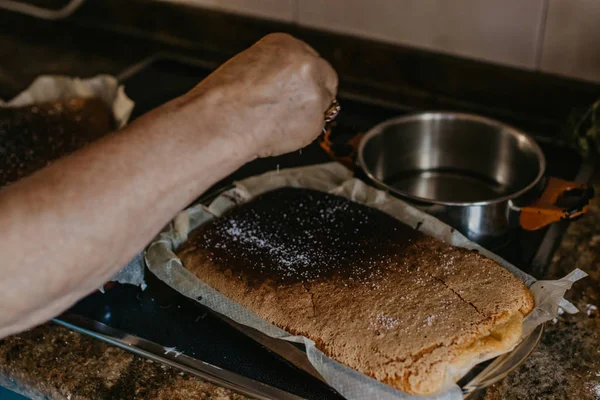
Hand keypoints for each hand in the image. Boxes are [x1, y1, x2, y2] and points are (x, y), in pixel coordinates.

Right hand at [185, 33, 337, 157]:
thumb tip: (289, 85)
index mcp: (288, 45)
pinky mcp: (317, 120)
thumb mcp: (252, 66)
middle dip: (314, 93)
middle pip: (326, 79)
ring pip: (323, 105)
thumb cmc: (226, 97)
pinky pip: (315, 127)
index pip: (311, 60)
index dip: (303, 79)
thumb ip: (278, 71)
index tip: (296, 89)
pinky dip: (302, 132)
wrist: (223, 120)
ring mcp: (315, 92)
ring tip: (276, 121)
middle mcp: (307, 64)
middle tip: (293, 108)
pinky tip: (278, 131)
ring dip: (307, 114)